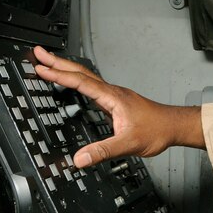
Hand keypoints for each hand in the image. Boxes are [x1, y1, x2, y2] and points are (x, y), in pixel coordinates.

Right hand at [32, 46, 204, 167]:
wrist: (174, 126)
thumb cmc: (157, 130)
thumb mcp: (129, 143)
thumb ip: (103, 151)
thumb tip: (79, 159)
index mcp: (113, 97)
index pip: (81, 82)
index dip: (60, 75)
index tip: (41, 68)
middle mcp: (112, 92)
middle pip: (80, 73)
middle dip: (58, 62)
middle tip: (38, 53)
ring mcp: (113, 96)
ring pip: (86, 77)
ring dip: (66, 69)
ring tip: (48, 63)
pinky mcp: (115, 101)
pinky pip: (91, 86)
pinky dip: (76, 81)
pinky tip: (71, 84)